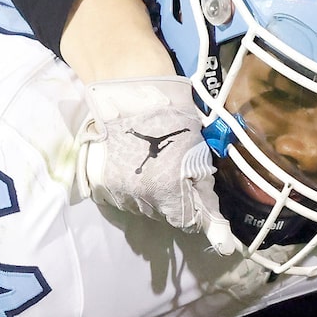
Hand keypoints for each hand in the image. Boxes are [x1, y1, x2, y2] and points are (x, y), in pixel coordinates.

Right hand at [80, 76, 238, 253]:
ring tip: (152, 167)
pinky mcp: (100, 187)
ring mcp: (118, 194)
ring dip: (152, 195)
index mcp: (168, 188)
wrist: (126, 95)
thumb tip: (216, 221)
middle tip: (175, 173)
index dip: (201, 213)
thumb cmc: (169, 116)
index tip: (206, 208)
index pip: (191, 220)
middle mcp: (142, 198)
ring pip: (144, 208)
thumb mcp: (197, 148)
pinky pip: (123, 199)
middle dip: (176, 200)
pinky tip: (133, 168)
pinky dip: (131, 190)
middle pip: (166, 215)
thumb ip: (204, 185)